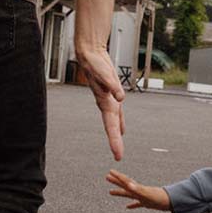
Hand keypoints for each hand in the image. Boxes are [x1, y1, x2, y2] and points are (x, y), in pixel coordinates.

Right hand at [76, 44, 125, 160]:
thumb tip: (121, 98)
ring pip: (114, 122)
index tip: (117, 154)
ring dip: (116, 135)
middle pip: (112, 127)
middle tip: (118, 157)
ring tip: (118, 148)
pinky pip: (117, 113)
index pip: (111, 126)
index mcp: (105, 102)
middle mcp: (106, 103)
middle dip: (115, 143)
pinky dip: (120, 122)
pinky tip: (122, 130)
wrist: (90, 55)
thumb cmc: (95, 63)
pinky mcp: (111, 95)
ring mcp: (108, 100)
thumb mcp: (105, 73)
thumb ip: (113, 86)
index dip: (114, 141)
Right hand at [106, 170, 171, 210]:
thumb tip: (129, 185)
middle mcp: (138, 191)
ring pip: (128, 194)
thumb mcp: (147, 194)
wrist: (171, 202)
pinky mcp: (146, 203)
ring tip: (110, 192)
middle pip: (124, 185)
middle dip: (116, 181)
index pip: (125, 181)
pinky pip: (136, 204)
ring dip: (119, 192)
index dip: (117, 177)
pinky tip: (127, 207)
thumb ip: (138, 190)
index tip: (110, 172)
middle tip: (107, 177)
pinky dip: (131, 205)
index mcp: (137, 188)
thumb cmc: (159, 198)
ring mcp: (142, 197)